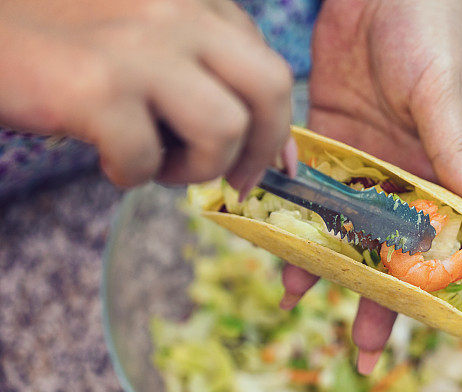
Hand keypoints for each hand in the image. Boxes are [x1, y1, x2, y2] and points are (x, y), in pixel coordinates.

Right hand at [0, 0, 292, 191]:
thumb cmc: (64, 38)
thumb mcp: (148, 36)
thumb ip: (207, 71)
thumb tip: (273, 148)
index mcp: (195, 0)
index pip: (268, 67)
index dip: (274, 128)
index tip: (266, 166)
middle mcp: (177, 12)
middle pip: (271, 87)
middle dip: (261, 150)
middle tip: (233, 181)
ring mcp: (139, 47)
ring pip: (224, 129)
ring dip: (195, 168)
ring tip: (155, 163)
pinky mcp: (97, 87)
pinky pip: (146, 160)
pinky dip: (128, 175)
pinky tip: (104, 157)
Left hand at [281, 0, 461, 373]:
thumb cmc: (429, 29)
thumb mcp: (443, 91)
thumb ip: (453, 150)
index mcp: (446, 173)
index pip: (458, 248)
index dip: (460, 297)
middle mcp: (405, 179)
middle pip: (394, 256)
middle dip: (381, 305)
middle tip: (363, 359)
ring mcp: (364, 164)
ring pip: (345, 232)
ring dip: (325, 270)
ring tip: (297, 305)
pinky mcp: (327, 142)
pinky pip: (310, 192)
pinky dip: (292, 219)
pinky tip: (273, 248)